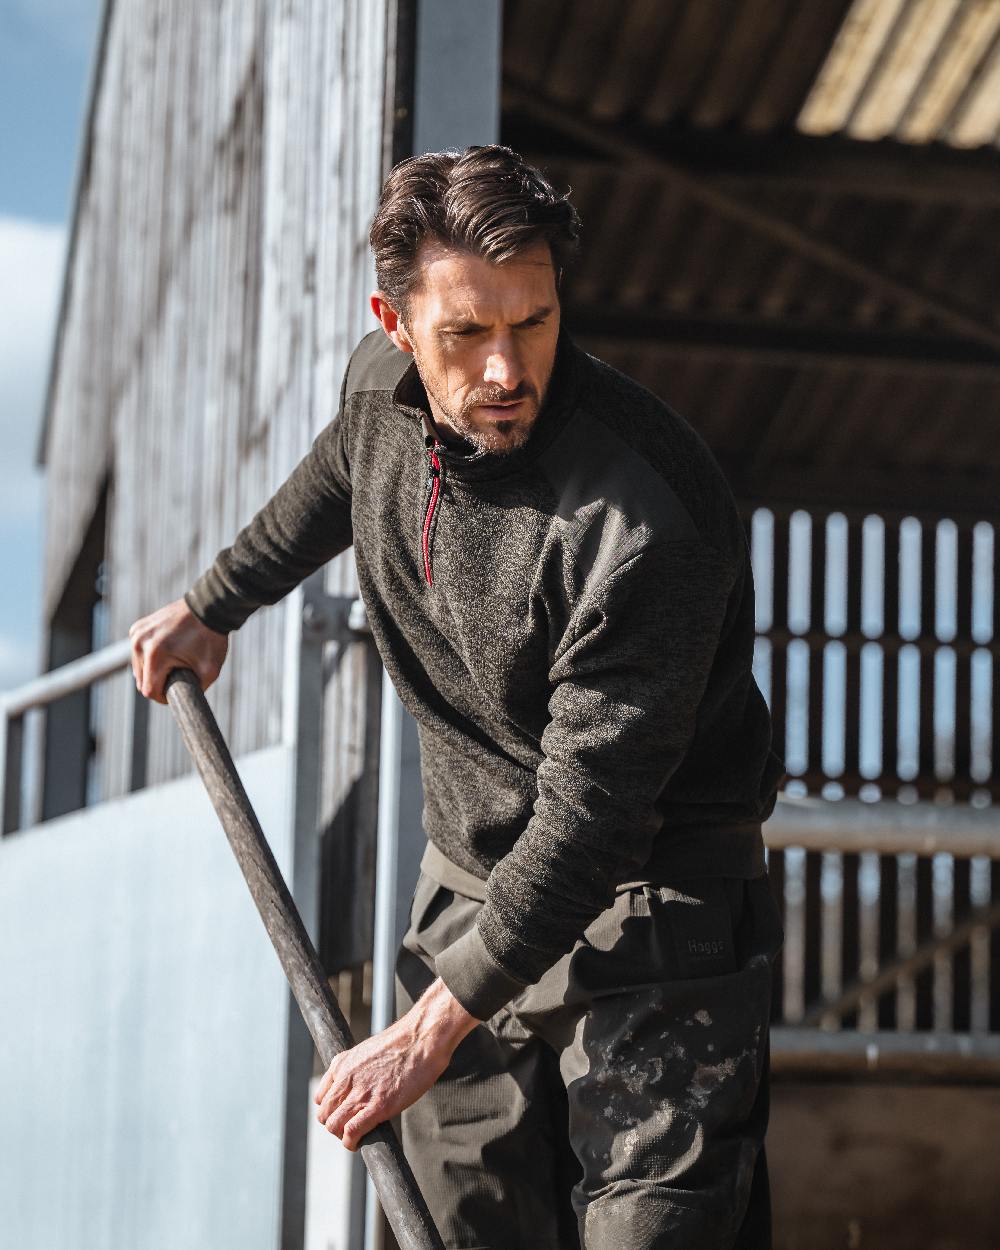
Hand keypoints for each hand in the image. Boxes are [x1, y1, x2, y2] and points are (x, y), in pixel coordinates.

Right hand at [128, 597, 228, 703]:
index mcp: (155, 655)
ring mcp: (136, 634)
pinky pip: (138, 653)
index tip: (176, 694)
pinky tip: (165, 652)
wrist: (208, 608)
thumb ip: (194, 692)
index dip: (163, 698)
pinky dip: (149, 657)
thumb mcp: (209, 671)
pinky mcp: (136, 628)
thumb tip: (183, 705)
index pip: (149, 691)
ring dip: (152, 671)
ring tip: (173, 663)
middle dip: (158, 684)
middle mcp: (140, 644)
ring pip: (137, 668)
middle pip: (141, 681)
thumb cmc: (210, 639)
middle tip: (178, 678)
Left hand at [314, 977, 477, 1150]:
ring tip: (356, 1136)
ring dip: (342, 1135)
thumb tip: (362, 1085)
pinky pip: (351, 1131)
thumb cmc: (403, 1043)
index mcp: (341, 1063)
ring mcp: (360, 1093)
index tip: (344, 1113)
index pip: (321, 1098)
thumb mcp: (370, 1051)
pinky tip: (357, 1143)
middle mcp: (345, 1078)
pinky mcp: (377, 1106)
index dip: (332, 1110)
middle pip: (325, 1114)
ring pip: (333, 1125)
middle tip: (352, 1126)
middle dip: (335, 1124)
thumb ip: (359, 1069)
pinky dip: (350, 1142)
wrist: (422, 1039)